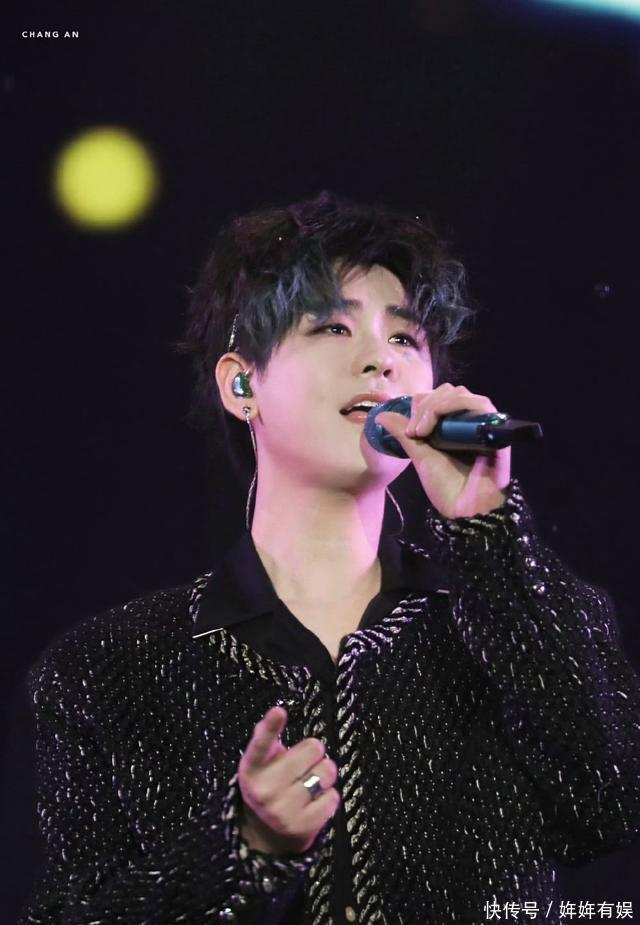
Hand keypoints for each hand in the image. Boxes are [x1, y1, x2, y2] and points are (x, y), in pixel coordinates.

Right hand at [238, 706, 339, 854]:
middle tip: (305, 763)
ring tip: (311, 781)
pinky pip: (333, 797)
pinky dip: (329, 796)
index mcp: (252, 769)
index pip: (261, 744)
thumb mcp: (260, 764)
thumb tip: (275, 713)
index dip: (270, 726)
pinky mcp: (302, 826)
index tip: (279, 711)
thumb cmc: (270, 786)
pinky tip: (315, 801)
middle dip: (314, 753)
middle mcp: (264, 790)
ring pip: (327, 772)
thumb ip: (267, 739)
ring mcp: (282, 810)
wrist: (267, 834)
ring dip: (324, 774)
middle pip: (313, 749)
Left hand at [372, 383, 510, 519]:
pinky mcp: (496, 429)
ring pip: (462, 394)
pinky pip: (480, 405)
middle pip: (449, 391)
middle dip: (426, 405)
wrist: (465, 509)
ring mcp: (484, 424)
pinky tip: (439, 427)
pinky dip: (455, 407)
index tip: (408, 430)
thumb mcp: (419, 455)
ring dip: (437, 406)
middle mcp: (470, 421)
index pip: (438, 396)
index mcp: (454, 425)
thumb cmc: (446, 486)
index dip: (420, 404)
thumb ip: (403, 434)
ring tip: (422, 431)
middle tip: (414, 432)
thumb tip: (381, 415)